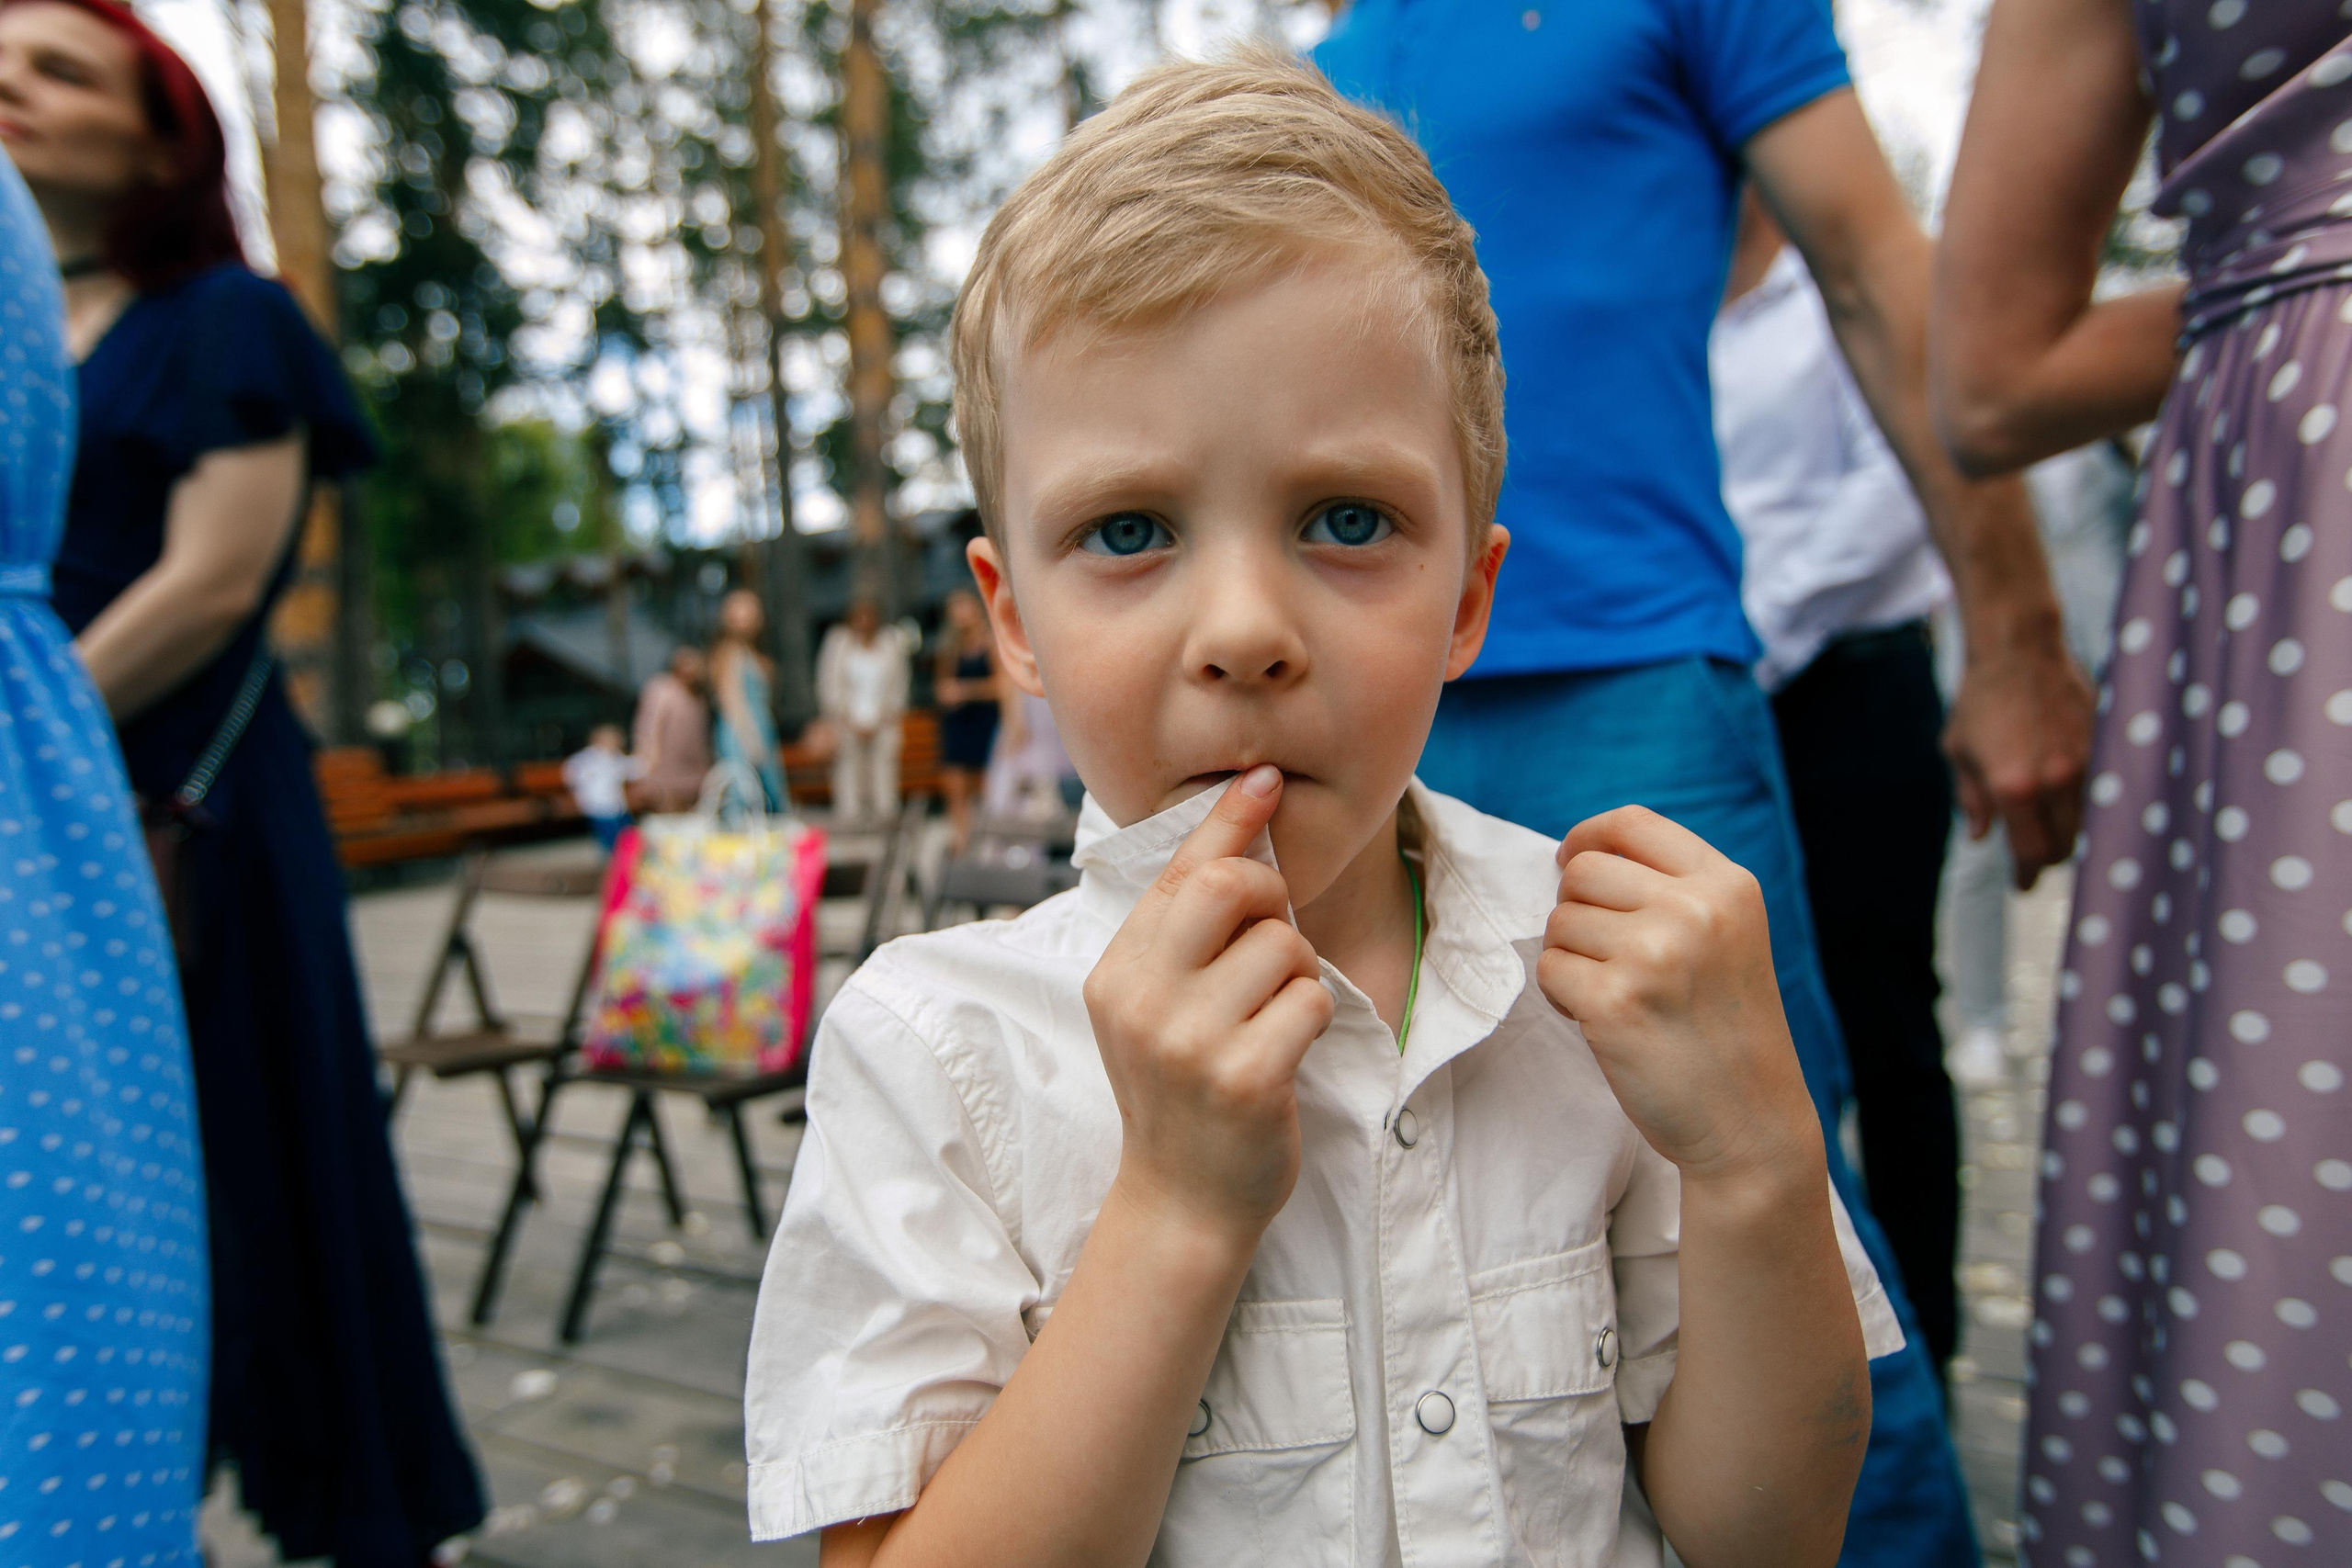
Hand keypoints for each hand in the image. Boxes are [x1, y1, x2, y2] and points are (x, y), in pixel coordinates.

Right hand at [1083, 766, 1333, 1248]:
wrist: (1183, 1199)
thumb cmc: (1185, 1087)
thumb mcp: (1159, 1001)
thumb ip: (1186, 923)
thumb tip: (1244, 812)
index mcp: (1115, 971)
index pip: (1176, 869)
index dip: (1227, 817)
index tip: (1264, 777)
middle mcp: (1140, 999)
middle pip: (1227, 887)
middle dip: (1271, 897)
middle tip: (1271, 942)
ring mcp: (1188, 1041)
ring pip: (1283, 945)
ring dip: (1299, 973)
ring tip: (1271, 1016)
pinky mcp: (1243, 1078)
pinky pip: (1311, 1001)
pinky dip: (1313, 1018)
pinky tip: (1285, 1052)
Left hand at [1539, 807, 1818, 1184]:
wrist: (1751, 1123)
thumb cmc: (1726, 1030)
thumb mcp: (1728, 937)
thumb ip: (1671, 890)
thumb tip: (1578, 858)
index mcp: (1727, 886)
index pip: (1632, 824)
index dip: (1587, 837)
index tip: (1571, 861)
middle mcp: (1695, 910)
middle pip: (1584, 872)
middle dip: (1577, 911)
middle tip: (1603, 956)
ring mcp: (1654, 954)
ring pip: (1560, 923)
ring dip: (1571, 959)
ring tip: (1615, 995)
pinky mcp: (1614, 1003)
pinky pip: (1551, 972)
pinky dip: (1563, 997)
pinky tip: (1603, 1022)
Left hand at [1944, 626, 2092, 888]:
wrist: (2019, 649)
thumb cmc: (1980, 700)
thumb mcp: (1958, 751)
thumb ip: (1971, 799)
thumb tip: (1980, 837)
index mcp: (2014, 787)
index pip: (2031, 853)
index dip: (2026, 875)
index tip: (2022, 885)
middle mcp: (2056, 780)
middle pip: (2067, 846)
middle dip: (2049, 857)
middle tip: (2035, 857)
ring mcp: (2087, 762)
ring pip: (2092, 823)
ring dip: (2075, 834)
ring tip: (2055, 831)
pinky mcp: (2106, 744)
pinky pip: (2106, 792)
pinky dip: (2093, 805)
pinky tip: (2077, 802)